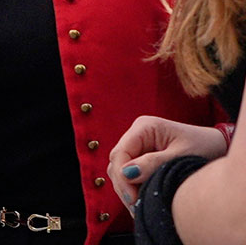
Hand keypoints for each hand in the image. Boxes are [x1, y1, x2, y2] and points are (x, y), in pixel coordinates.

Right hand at [108, 115, 227, 212]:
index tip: (133, 197)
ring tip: (138, 206)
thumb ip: (154, 164)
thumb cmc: (204, 146)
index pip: (120, 153)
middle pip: (117, 162)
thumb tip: (127, 174)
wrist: (217, 146)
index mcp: (144, 127)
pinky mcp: (141, 157)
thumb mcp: (181, 156)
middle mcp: (137, 135)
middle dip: (124, 186)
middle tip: (135, 206)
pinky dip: (133, 188)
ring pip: (120, 170)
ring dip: (127, 189)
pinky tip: (141, 200)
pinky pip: (129, 174)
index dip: (122, 176)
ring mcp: (138, 146)